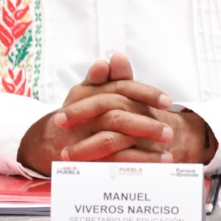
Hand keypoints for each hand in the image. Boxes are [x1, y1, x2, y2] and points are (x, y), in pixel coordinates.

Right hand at [17, 53, 176, 174]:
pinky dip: (138, 162)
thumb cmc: (79, 114)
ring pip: (112, 140)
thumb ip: (107, 78)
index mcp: (84, 94)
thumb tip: (117, 57)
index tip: (168, 101)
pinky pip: (113, 161)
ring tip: (168, 149)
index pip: (117, 89)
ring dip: (142, 146)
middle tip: (170, 131)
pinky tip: (158, 162)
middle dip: (146, 123)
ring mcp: (80, 138)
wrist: (51, 142)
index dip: (144, 94)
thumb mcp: (89, 92)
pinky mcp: (84, 159)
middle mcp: (80, 116)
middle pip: (115, 116)